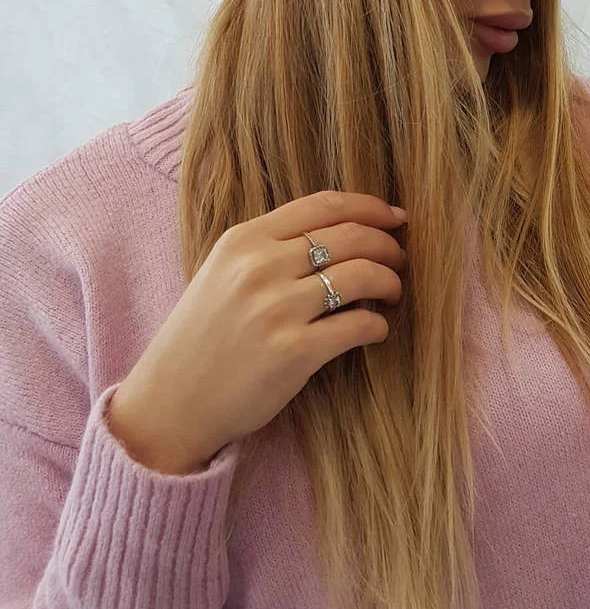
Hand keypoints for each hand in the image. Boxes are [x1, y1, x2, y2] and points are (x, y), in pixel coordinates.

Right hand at [106, 191, 406, 473]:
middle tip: (400, 259)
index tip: (394, 217)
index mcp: (244, 240)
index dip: (370, 206)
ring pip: (362, 275)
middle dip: (387, 244)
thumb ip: (271, 248)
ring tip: (392, 293)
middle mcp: (260, 267)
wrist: (169, 404)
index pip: (324, 204)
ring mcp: (276, 309)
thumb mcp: (223, 273)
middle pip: (350, 236)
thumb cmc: (202, 337)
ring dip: (390, 281)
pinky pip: (358, 325)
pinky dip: (378, 325)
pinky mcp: (293, 353)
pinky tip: (376, 330)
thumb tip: (341, 232)